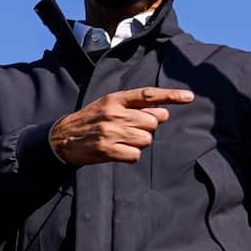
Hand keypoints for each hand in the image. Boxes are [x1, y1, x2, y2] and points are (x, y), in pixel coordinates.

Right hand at [49, 87, 193, 164]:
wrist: (61, 138)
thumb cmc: (92, 120)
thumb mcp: (111, 106)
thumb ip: (137, 107)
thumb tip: (165, 113)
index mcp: (116, 99)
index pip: (148, 95)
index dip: (170, 96)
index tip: (189, 97)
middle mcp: (114, 113)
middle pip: (151, 122)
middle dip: (146, 128)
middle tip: (129, 130)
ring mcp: (110, 132)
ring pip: (146, 140)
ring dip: (139, 143)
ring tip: (121, 140)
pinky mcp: (106, 150)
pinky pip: (135, 155)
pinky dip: (131, 156)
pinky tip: (118, 151)